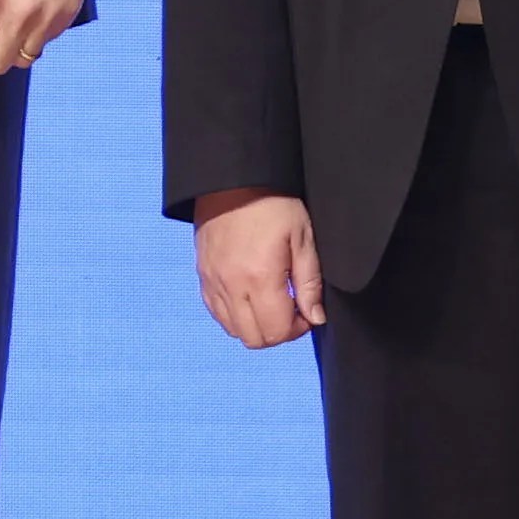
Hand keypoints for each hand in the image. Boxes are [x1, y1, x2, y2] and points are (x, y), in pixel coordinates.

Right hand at [190, 187, 324, 349]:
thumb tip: (315, 317)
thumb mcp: (303, 238)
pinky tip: (249, 296)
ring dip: (256, 326)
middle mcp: (232, 286)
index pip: (278, 331)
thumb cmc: (272, 203)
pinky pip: (216, 313)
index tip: (306, 312)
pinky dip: (235, 315)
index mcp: (260, 278)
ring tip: (270, 303)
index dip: (298, 329)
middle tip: (291, 310)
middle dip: (278, 333)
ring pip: (233, 330)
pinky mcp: (202, 276)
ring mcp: (213, 282)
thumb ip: (310, 283)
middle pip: (254, 339)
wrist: (233, 179)